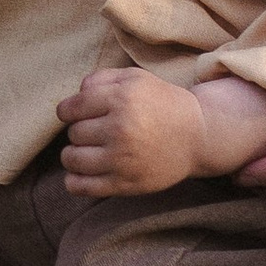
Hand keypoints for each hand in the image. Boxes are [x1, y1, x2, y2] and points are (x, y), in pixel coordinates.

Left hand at [58, 65, 208, 196]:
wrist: (197, 136)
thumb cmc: (161, 104)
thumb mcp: (134, 78)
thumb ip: (101, 78)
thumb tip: (74, 96)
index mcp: (121, 100)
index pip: (71, 109)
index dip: (68, 111)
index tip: (74, 114)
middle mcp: (120, 129)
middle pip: (74, 133)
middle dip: (80, 131)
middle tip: (96, 132)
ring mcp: (122, 160)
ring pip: (72, 159)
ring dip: (73, 155)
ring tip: (86, 151)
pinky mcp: (125, 184)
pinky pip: (82, 187)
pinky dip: (74, 181)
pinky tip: (81, 173)